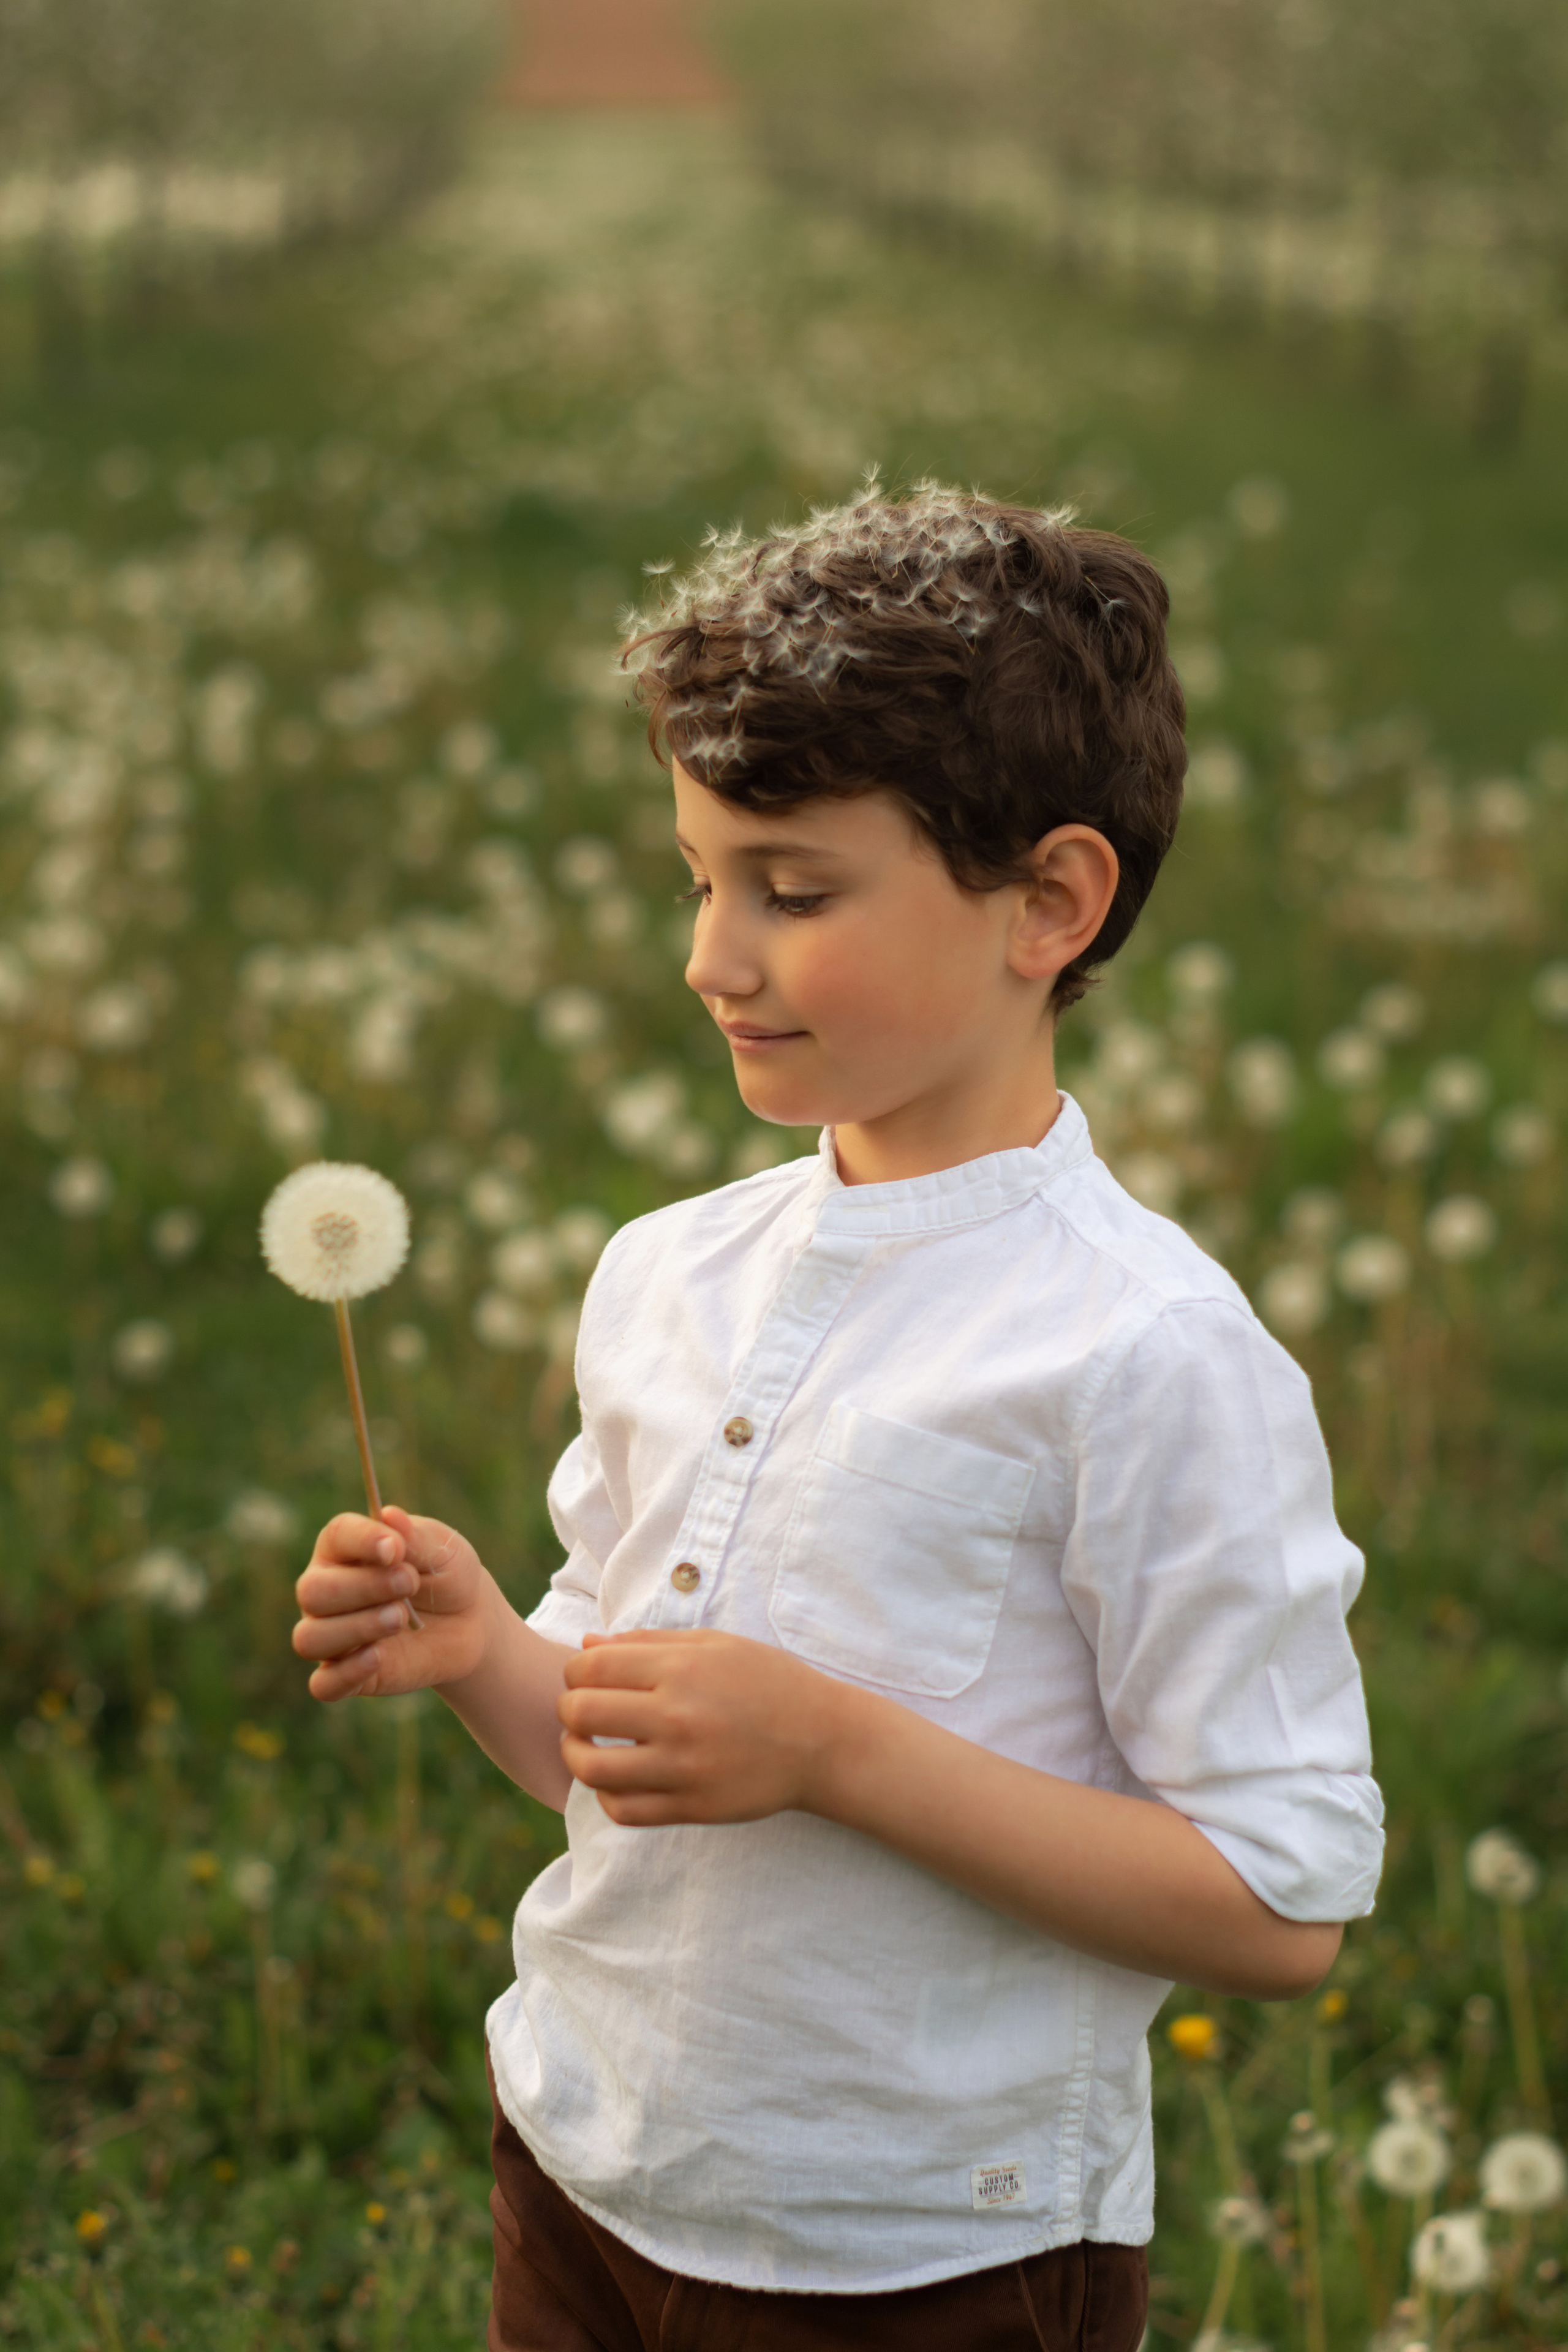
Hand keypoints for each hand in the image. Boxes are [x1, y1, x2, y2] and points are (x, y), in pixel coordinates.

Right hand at [293, 1508, 490, 1700]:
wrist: (469, 1622)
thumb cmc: (447, 1576)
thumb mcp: (443, 1551)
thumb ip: (416, 1538)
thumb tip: (389, 1514)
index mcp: (344, 1548)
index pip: (336, 1536)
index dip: (362, 1540)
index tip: (396, 1549)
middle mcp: (326, 1590)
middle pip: (313, 1591)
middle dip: (362, 1588)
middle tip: (410, 1585)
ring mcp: (333, 1634)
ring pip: (310, 1638)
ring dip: (355, 1628)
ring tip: (400, 1618)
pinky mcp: (346, 1674)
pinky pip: (324, 1684)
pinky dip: (346, 1673)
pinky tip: (378, 1657)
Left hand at [557, 1629, 844, 1827]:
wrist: (821, 1741)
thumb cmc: (768, 1682)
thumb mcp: (714, 1644)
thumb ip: (647, 1642)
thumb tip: (586, 1645)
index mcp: (681, 1668)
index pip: (590, 1667)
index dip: (575, 1671)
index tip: (586, 1677)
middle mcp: (677, 1717)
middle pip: (581, 1712)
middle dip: (569, 1709)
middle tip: (581, 1711)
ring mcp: (684, 1767)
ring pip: (593, 1768)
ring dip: (576, 1755)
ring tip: (586, 1746)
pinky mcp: (692, 1807)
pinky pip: (623, 1810)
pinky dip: (606, 1796)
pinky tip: (615, 1779)